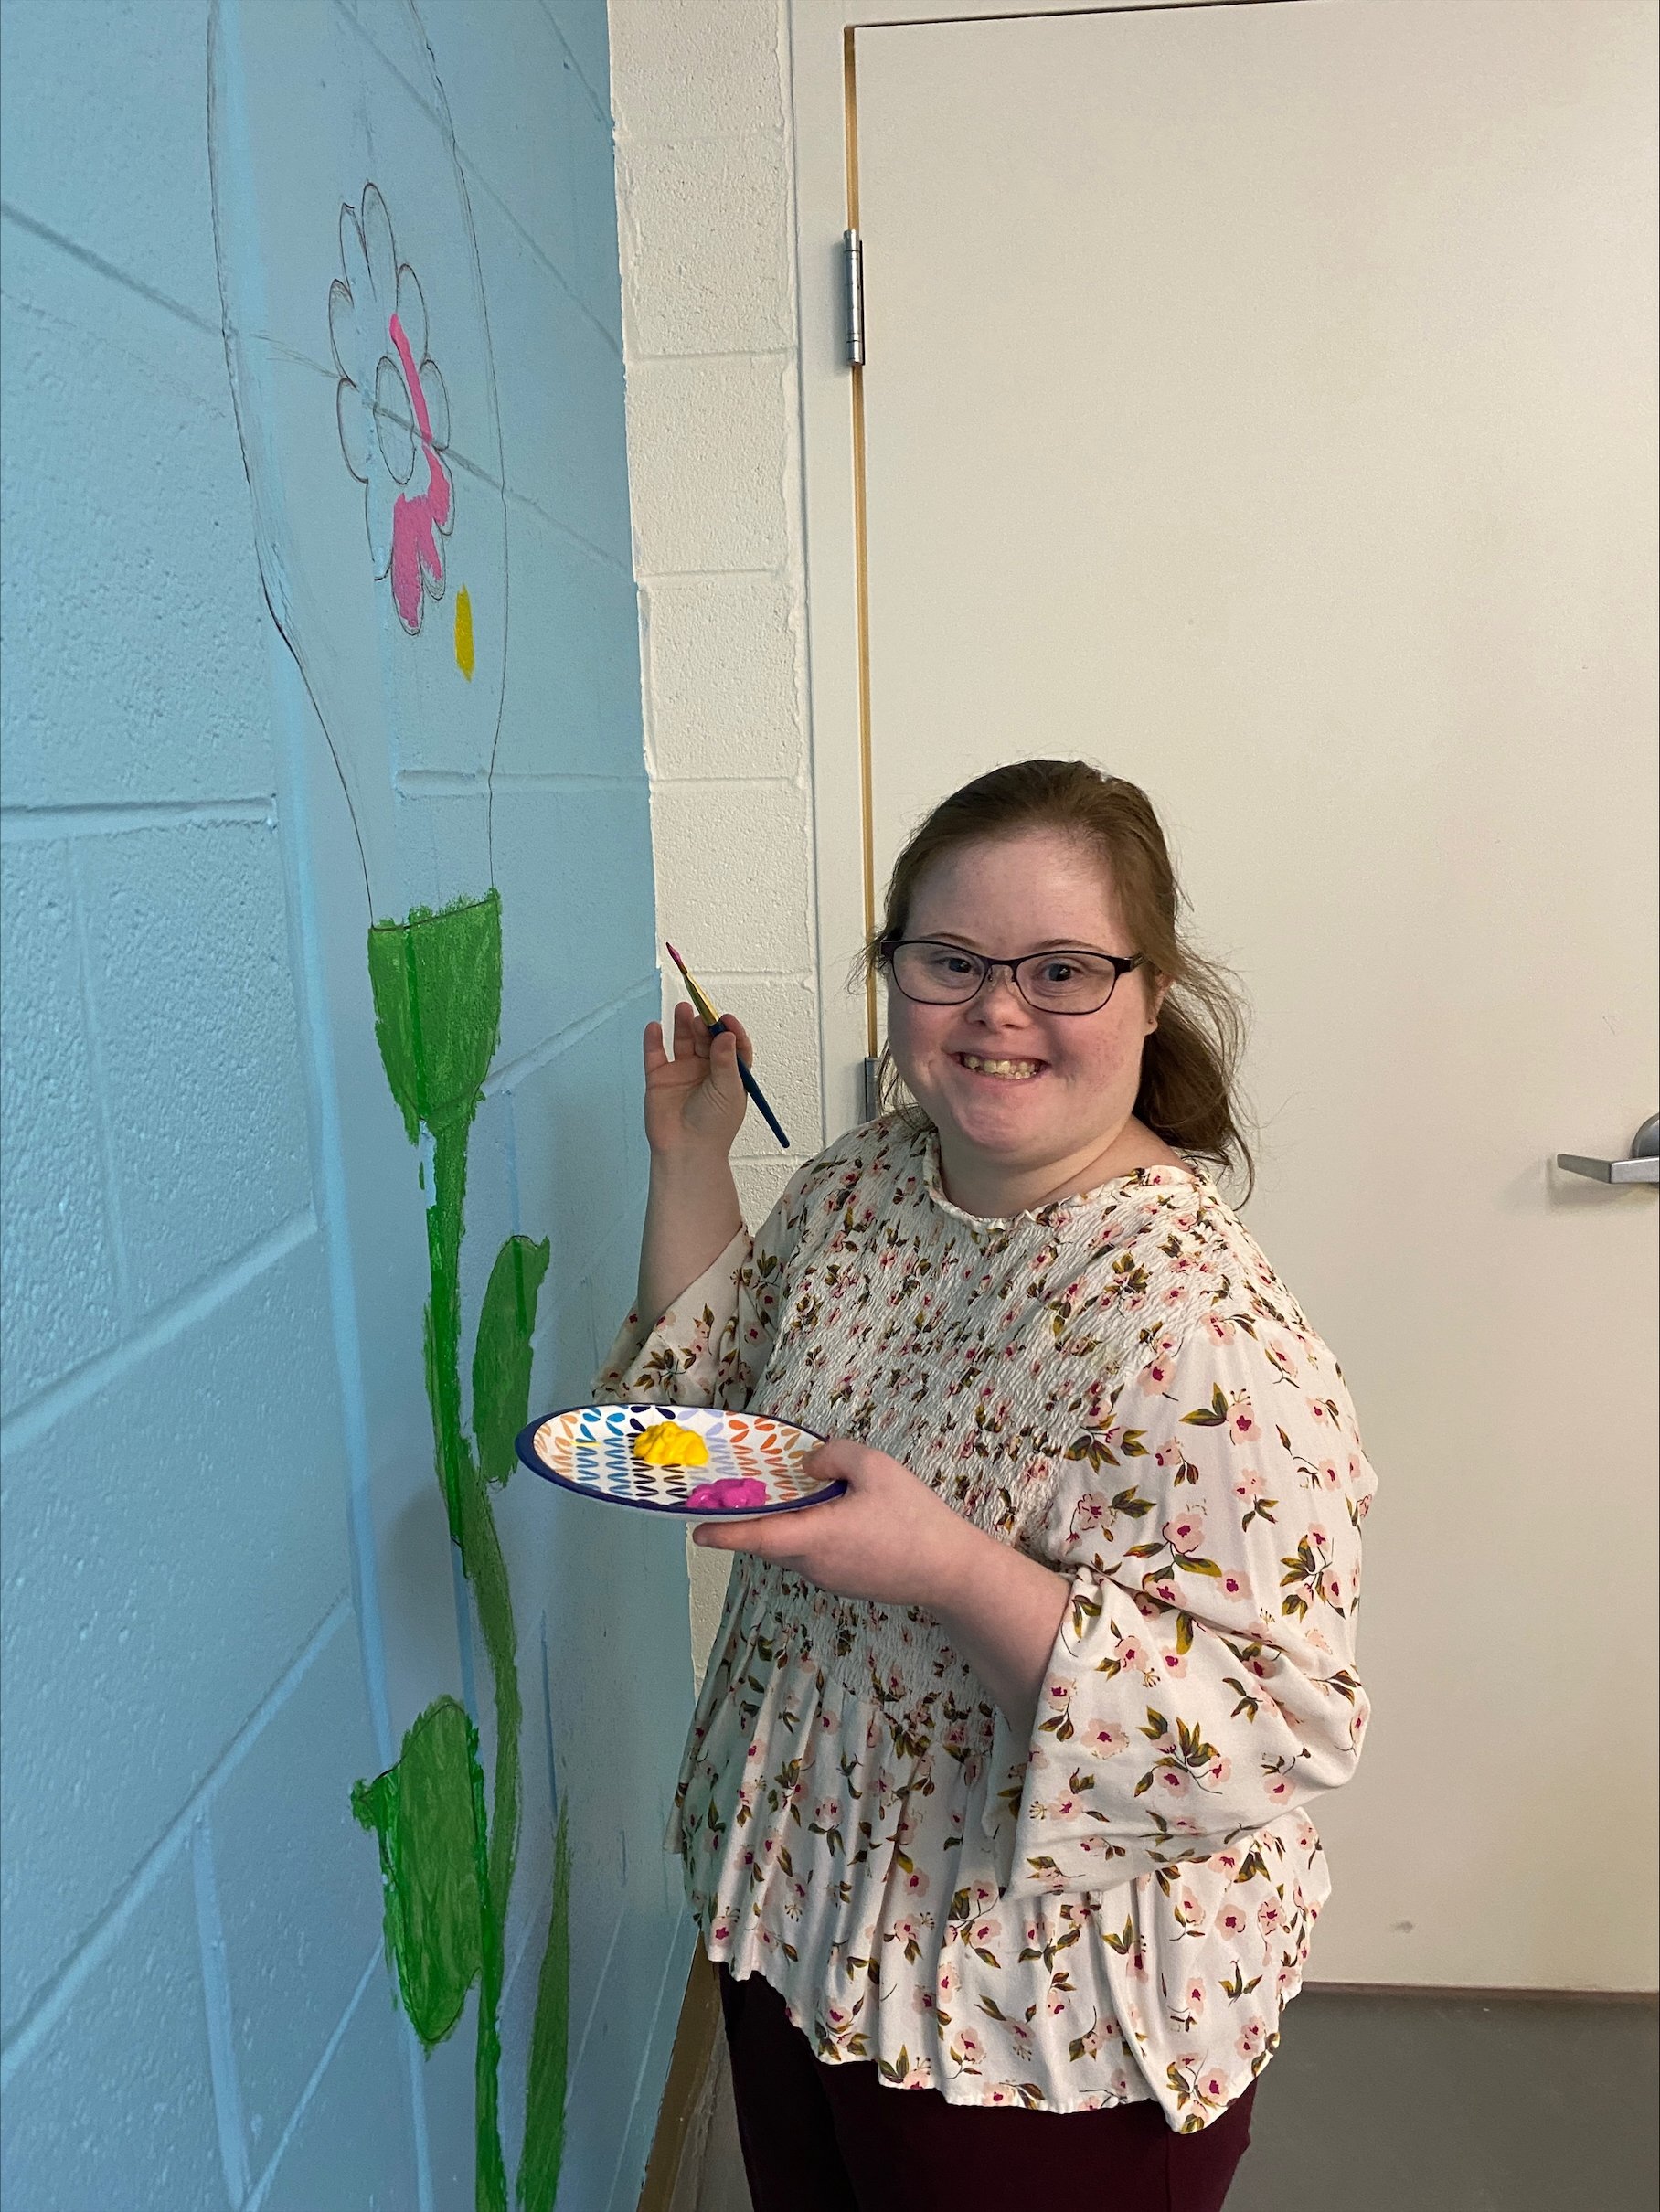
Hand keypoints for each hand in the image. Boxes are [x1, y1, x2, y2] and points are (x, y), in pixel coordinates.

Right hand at [643, 1000, 752, 1161]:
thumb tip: (727, 1034)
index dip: (731, 1030)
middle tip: (702, 1014)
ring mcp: (682, 1073)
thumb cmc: (714, 1127)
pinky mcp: (659, 1078)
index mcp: (728, 1075)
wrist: (686, 1150)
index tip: (725, 1018)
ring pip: (683, 1041)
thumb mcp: (728, 1090)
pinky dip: (654, 1039)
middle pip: (706, 1039)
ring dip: (683, 1024)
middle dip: (705, 1024)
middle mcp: (706, 1071)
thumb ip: (726, 1061)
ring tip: (683, 1009)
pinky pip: (655, 1054)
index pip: (732, 1045)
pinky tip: (656, 1027)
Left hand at [691, 1439, 977, 1609]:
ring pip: (794, 1549)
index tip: (695, 1531)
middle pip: (772, 1541)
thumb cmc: (914, 1519)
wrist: (951, 1572)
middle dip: (755, 1520)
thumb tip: (809, 1465)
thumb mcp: (875, 1468)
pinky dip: (810, 1536)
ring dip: (787, 1526)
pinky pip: (816, 1557)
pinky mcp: (848, 1584)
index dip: (722, 1533)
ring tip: (796, 1495)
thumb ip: (834, 1456)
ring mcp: (831, 1579)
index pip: (755, 1537)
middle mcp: (814, 1564)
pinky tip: (832, 1514)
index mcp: (814, 1537)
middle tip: (745, 1494)